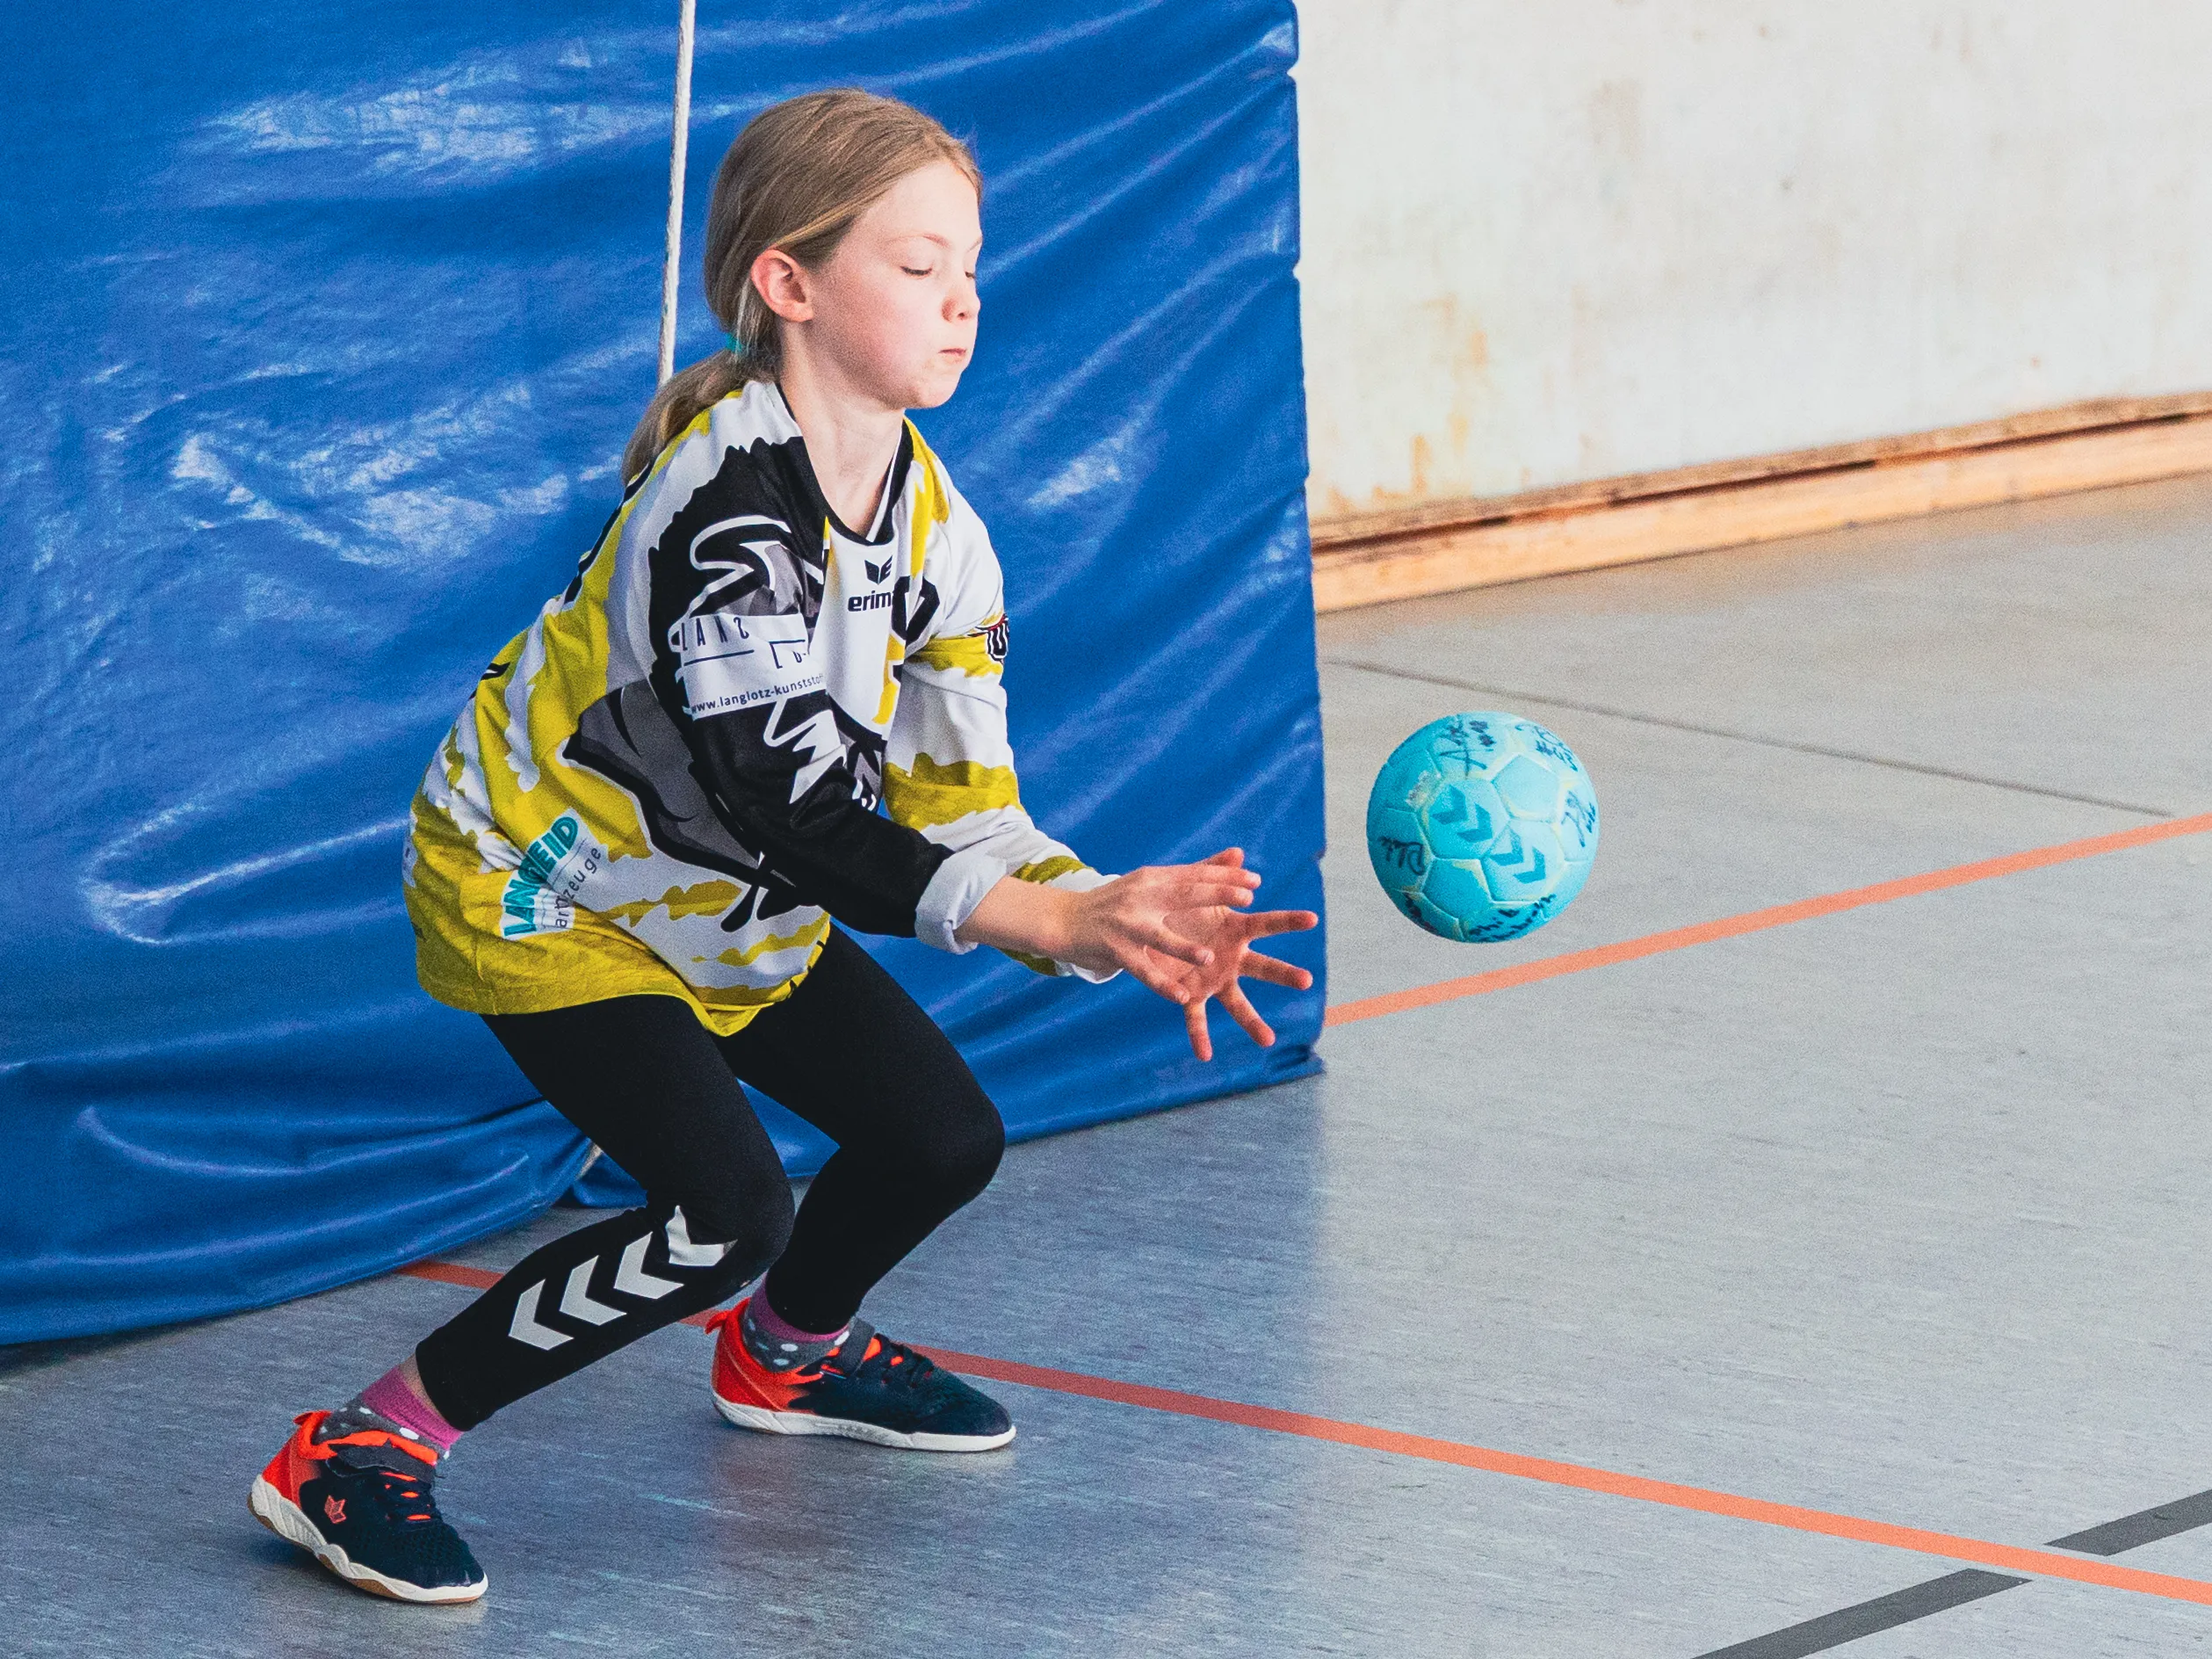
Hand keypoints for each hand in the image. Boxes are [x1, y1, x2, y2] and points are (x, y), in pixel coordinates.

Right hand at [957, 849, 1317, 1061]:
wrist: (1064, 920)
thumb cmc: (1117, 903)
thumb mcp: (1153, 883)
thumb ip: (1198, 872)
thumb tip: (1238, 853)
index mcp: (1153, 879)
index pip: (1194, 874)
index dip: (1225, 877)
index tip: (1255, 881)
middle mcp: (1141, 897)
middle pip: (1183, 895)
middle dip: (1216, 896)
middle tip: (1247, 901)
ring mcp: (1126, 925)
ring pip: (1159, 937)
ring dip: (1183, 949)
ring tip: (1208, 959)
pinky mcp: (1115, 951)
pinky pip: (1142, 971)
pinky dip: (1161, 985)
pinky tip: (1181, 998)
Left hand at [1124, 850, 1316, 1060]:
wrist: (1152, 931)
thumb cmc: (1182, 910)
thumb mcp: (1195, 890)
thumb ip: (1215, 872)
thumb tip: (1239, 851)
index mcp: (1236, 931)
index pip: (1268, 924)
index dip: (1289, 920)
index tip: (1312, 919)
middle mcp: (1233, 959)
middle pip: (1264, 967)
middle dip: (1285, 973)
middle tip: (1308, 981)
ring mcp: (1215, 980)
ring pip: (1238, 1003)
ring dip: (1253, 1021)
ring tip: (1269, 1041)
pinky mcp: (1192, 994)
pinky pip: (1196, 1017)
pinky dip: (1200, 1036)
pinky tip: (1205, 1056)